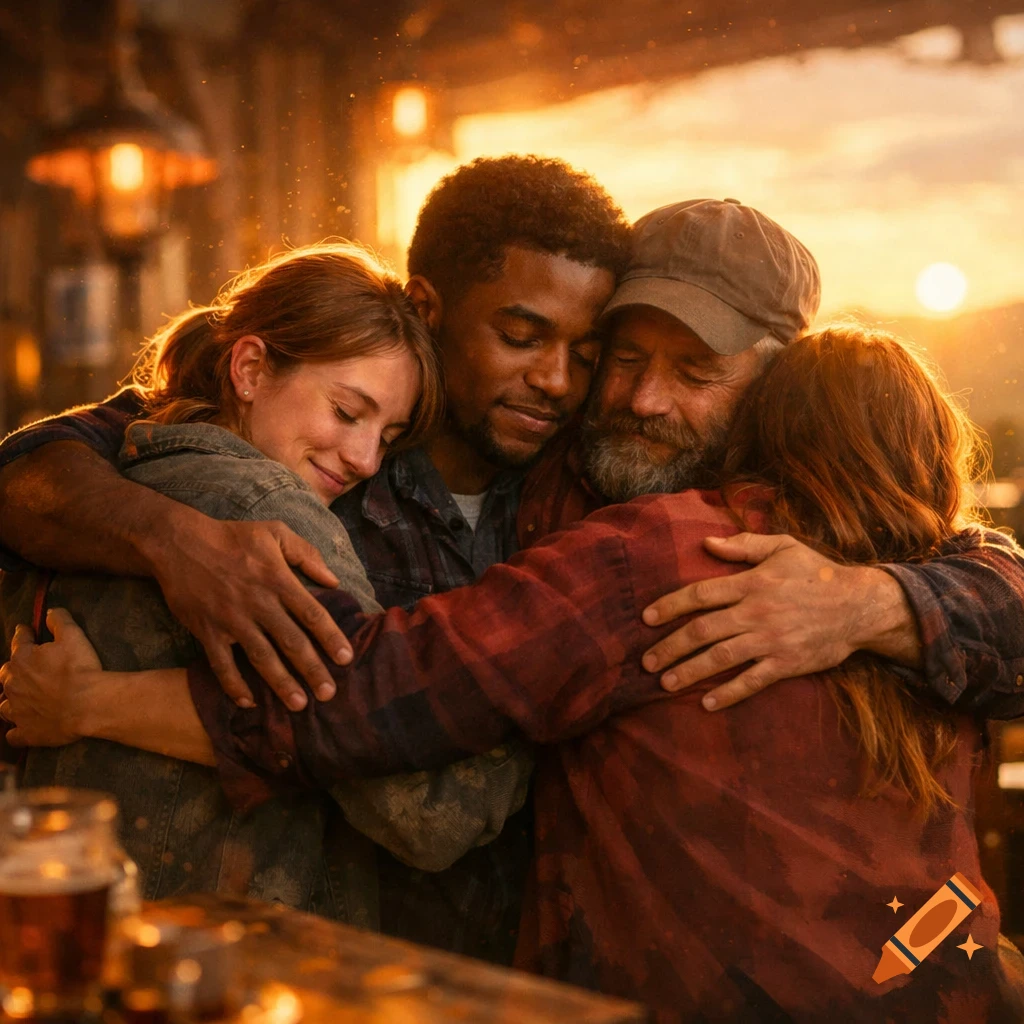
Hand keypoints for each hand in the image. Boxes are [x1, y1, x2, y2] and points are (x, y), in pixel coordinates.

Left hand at [0, 609, 100, 746]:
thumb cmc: (80, 668)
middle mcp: (13, 684)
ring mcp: (17, 711)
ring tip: (20, 700)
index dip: (23, 634)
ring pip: (4, 705)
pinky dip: (16, 731)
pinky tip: (20, 729)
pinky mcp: (26, 732)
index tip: (25, 631)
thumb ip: (59, 620)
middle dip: (14, 669)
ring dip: (10, 701)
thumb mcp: (73, 635)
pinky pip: (14, 735)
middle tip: (26, 668)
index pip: (18, 641)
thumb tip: (50, 611)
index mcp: (22, 659)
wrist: (87, 704)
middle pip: (6, 673)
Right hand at [149, 510, 351, 710]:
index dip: (330, 637)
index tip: (346, 659)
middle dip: (312, 670)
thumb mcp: (274, 532)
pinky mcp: (207, 631)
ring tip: (299, 705)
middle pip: (291, 642)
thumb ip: (307, 554)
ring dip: (281, 683)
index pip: (311, 613)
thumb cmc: (232, 537)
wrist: (178, 543)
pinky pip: (221, 664)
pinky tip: (248, 703)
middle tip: (329, 694)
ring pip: (261, 657)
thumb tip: (334, 581)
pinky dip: (234, 685)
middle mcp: (258, 603)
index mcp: (278, 579)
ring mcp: (231, 620)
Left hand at [641, 533, 883, 709]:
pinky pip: (752, 681)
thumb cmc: (817, 572)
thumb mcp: (782, 547)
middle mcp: (756, 612)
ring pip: (720, 658)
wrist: (860, 606)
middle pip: (702, 631)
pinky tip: (708, 703)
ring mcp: (771, 640)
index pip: (700, 595)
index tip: (646, 618)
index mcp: (752, 583)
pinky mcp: (787, 663)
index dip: (670, 606)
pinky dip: (729, 693)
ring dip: (689, 672)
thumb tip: (706, 543)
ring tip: (665, 682)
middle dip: (670, 646)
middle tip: (646, 661)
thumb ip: (743, 545)